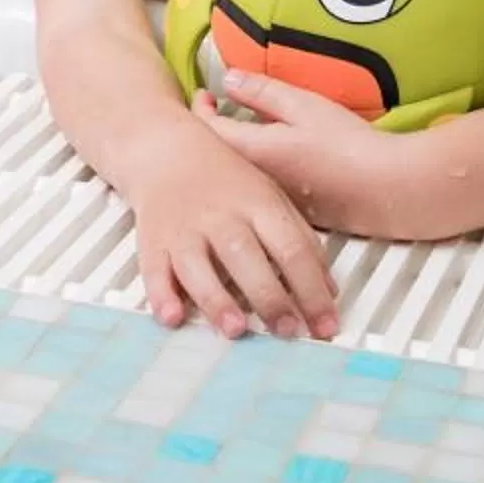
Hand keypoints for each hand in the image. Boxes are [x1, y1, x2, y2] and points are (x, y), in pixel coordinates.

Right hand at [125, 127, 339, 340]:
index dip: (312, 290)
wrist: (168, 150)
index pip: (292, 249)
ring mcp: (184, 229)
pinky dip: (162, 295)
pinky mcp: (154, 242)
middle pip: (246, 257)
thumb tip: (329, 291)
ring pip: (198, 266)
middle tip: (287, 332)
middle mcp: (221, 217)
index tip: (325, 326)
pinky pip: (154, 271)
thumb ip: (302, 241)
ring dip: (216, 300)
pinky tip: (173, 317)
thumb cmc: (227, 180)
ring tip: (235, 329)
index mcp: (258, 205)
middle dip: (269, 298)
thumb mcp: (272, 198)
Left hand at [195, 69, 402, 233]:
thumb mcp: (303, 105)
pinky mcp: (289, 212)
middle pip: (216, 154)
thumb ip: (260, 91)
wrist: (387, 190)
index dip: (199, 108)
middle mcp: (252, 182)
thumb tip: (226, 79)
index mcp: (251, 152)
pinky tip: (275, 157)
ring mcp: (270, 200)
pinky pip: (258, 189)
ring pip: (238, 173)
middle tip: (217, 108)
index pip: (206, 129)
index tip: (205, 94)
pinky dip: (255, 169)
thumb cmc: (346, 144)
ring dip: (234, 150)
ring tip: (243, 128)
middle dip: (213, 130)